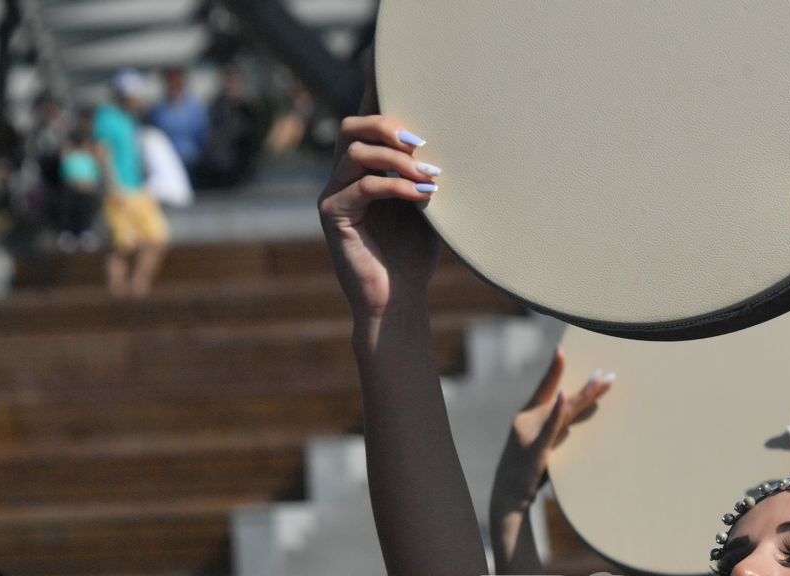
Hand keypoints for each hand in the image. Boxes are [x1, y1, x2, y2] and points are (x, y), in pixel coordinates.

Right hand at [319, 61, 438, 319]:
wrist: (398, 300)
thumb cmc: (413, 254)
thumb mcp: (426, 205)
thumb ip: (425, 172)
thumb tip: (455, 137)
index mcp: (364, 168)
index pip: (365, 120)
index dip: (373, 88)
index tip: (386, 59)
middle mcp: (343, 176)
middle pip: (352, 126)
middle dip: (387, 125)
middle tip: (422, 142)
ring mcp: (334, 194)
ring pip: (355, 152)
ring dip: (397, 158)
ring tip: (429, 174)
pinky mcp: (334, 216)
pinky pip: (363, 187)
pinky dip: (397, 187)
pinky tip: (423, 195)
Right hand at [490, 352, 615, 514]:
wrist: (507, 499)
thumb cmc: (526, 474)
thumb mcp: (542, 447)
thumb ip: (555, 432)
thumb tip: (576, 421)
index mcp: (526, 417)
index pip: (544, 388)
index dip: (553, 370)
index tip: (562, 350)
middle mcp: (526, 420)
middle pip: (560, 397)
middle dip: (584, 386)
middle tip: (606, 373)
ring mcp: (528, 433)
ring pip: (561, 410)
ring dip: (583, 395)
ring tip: (602, 381)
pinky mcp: (535, 449)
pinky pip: (550, 427)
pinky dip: (558, 409)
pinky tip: (565, 394)